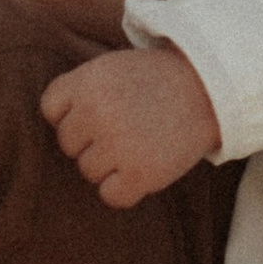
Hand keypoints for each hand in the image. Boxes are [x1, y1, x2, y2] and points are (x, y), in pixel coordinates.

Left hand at [40, 42, 222, 206]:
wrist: (211, 89)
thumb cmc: (157, 81)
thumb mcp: (112, 67)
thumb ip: (79, 89)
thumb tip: (54, 126)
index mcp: (88, 81)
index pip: (51, 109)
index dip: (73, 113)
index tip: (100, 110)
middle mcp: (97, 111)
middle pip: (68, 143)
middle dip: (92, 139)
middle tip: (127, 126)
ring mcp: (118, 144)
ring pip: (88, 170)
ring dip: (110, 164)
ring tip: (139, 144)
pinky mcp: (141, 173)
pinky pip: (110, 196)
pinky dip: (124, 189)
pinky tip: (142, 169)